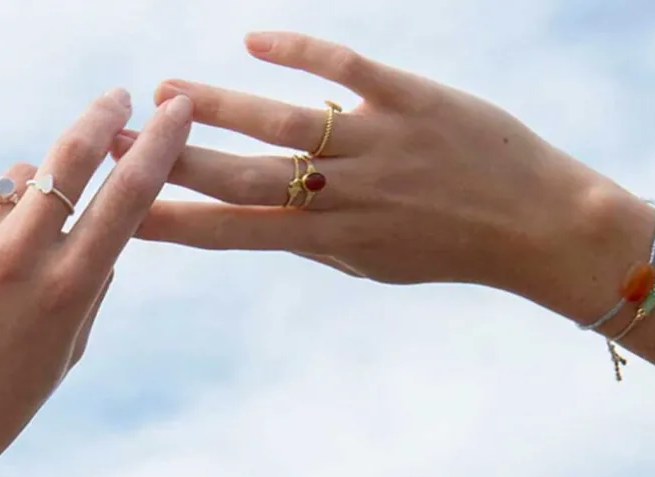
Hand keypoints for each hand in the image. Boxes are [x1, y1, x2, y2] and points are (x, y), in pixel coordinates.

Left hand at [0, 88, 193, 476]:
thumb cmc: (3, 401)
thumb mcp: (67, 353)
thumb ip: (92, 287)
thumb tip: (105, 231)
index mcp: (68, 291)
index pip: (128, 196)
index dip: (159, 144)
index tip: (176, 111)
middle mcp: (20, 256)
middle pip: (72, 154)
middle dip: (102, 116)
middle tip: (118, 99)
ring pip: (15, 180)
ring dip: (26, 198)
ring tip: (8, 254)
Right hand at [112, 32, 619, 296]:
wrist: (535, 227)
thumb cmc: (448, 249)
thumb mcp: (373, 260)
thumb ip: (315, 238)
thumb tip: (260, 219)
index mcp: (330, 240)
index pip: (236, 233)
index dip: (176, 224)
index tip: (126, 216)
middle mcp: (343, 197)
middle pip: (240, 179)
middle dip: (173, 164)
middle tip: (119, 145)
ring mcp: (376, 147)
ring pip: (280, 123)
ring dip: (216, 108)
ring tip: (165, 93)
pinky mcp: (411, 101)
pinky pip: (345, 69)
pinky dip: (299, 49)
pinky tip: (253, 37)